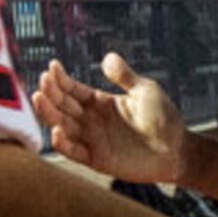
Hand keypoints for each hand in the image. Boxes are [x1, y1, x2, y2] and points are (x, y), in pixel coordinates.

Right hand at [33, 53, 188, 183]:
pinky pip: (75, 152)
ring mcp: (93, 140)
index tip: (52, 66)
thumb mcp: (145, 90)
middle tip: (43, 81)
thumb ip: (125, 76)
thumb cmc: (164, 119)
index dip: (60, 79)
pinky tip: (56, 130)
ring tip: (40, 98)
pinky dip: (63, 143)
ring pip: (62, 125)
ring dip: (49, 113)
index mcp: (100, 102)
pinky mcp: (97, 159)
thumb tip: (107, 56)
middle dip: (50, 93)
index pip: (72, 89)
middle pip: (62, 105)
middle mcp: (91, 120)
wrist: (177, 150)